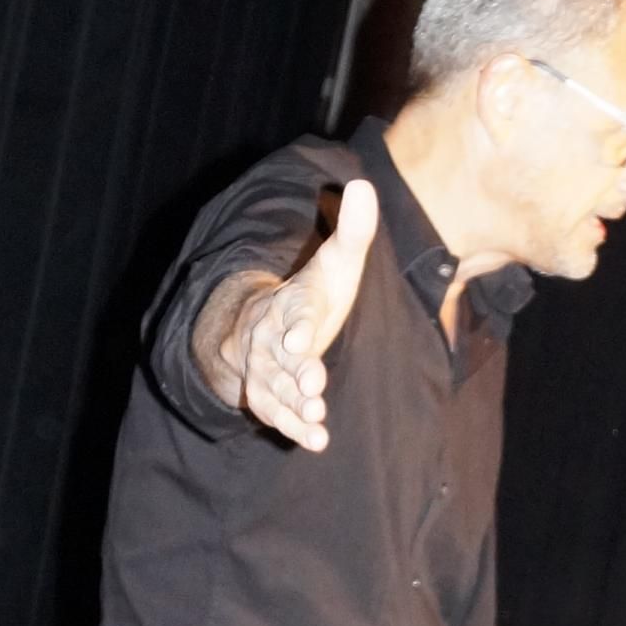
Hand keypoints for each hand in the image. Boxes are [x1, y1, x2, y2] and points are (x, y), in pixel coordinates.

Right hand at [222, 181, 377, 449]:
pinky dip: (295, 428)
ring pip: (276, 388)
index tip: (301, 338)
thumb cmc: (311, 294)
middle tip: (313, 383)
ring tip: (316, 417)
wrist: (262, 324)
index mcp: (291, 303)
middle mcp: (272, 338)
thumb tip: (363, 185)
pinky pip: (276, 414)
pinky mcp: (268, 396)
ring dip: (295, 404)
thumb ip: (352, 231)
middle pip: (280, 356)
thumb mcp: (334, 263)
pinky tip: (318, 440)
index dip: (297, 325)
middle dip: (296, 370)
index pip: (293, 312)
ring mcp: (266, 370)